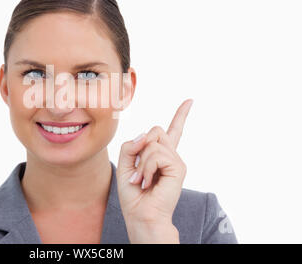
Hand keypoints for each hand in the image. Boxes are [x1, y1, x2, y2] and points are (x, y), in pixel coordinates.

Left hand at [116, 99, 192, 241]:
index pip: (172, 131)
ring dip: (141, 162)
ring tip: (142, 179)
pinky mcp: (178, 167)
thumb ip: (131, 145)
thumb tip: (146, 136)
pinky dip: (146, 167)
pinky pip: (156, 154)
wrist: (140, 215)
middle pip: (155, 130)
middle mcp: (171, 155)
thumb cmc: (133, 193)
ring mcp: (176, 161)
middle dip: (140, 147)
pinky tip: (148, 181)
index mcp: (160, 154)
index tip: (190, 101)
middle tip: (138, 172)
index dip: (181, 115)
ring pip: (153, 142)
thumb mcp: (125, 164)